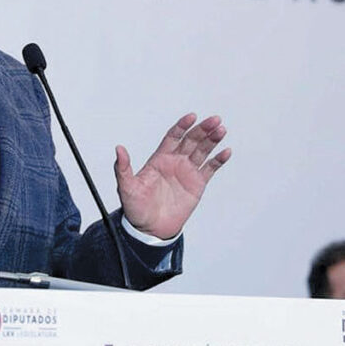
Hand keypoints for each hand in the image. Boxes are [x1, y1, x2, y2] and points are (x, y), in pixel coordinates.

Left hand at [114, 114, 229, 239]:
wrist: (150, 228)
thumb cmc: (136, 208)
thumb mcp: (126, 187)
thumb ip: (123, 168)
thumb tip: (118, 149)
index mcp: (159, 158)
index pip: (173, 137)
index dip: (182, 126)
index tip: (192, 117)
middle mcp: (175, 161)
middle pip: (191, 140)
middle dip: (202, 129)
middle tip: (214, 120)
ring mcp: (187, 172)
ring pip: (202, 151)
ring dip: (212, 140)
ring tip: (221, 130)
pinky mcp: (197, 184)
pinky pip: (209, 169)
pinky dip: (218, 160)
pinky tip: (226, 152)